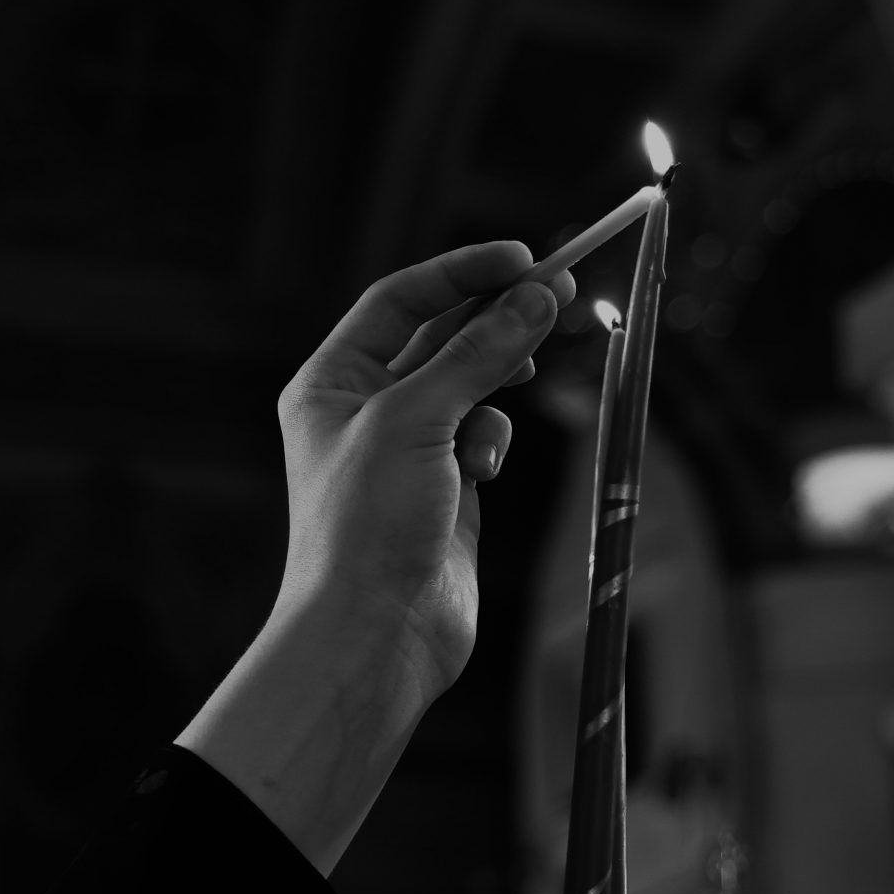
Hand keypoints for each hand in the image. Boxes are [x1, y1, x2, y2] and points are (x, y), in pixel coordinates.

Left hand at [178, 241, 572, 870]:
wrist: (373, 636)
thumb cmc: (368, 526)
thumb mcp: (419, 420)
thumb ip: (480, 353)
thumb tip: (538, 294)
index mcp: (331, 382)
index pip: (401, 299)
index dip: (462, 272)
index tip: (525, 257)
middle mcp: (363, 410)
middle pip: (441, 336)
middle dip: (497, 317)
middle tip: (562, 294)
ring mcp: (407, 452)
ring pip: (471, 386)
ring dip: (498, 380)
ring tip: (528, 373)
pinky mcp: (446, 492)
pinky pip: (483, 438)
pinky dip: (494, 442)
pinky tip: (484, 471)